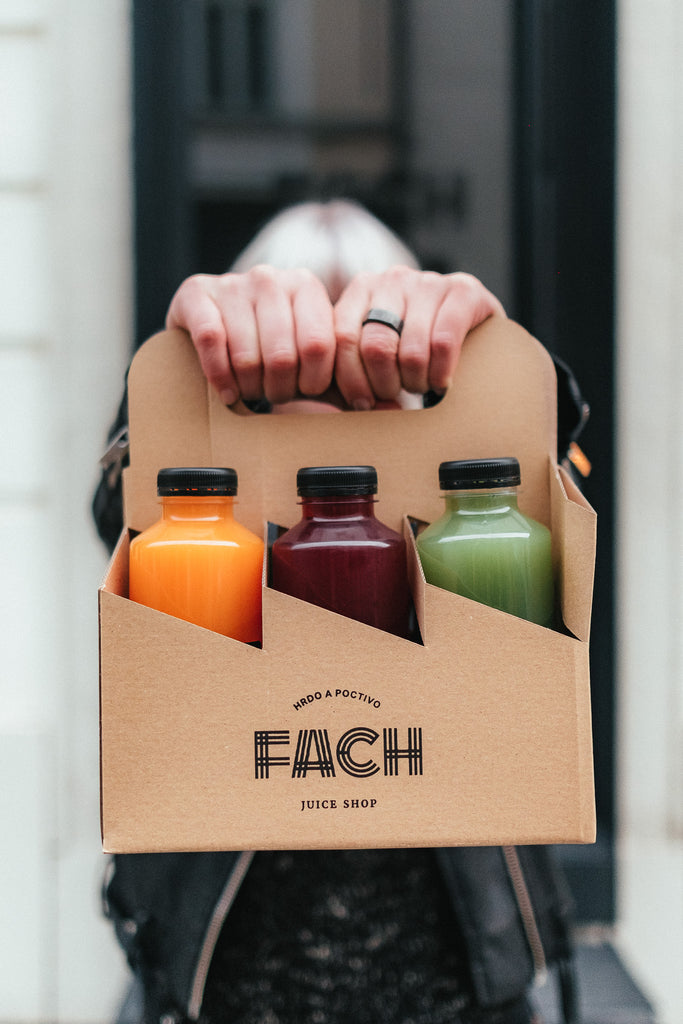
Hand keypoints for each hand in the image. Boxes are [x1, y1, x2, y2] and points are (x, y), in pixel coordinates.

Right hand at [166, 267, 335, 405]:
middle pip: (283, 356)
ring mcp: (232, 282)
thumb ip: (348, 385)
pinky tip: (224, 390)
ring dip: (248, 387)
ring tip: (249, 390)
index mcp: (306, 287)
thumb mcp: (312, 365)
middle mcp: (271, 277)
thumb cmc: (272, 355)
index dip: (311, 382)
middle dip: (278, 389)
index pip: (319, 346)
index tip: (302, 391)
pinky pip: (212, 342)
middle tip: (272, 393)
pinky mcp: (196, 294)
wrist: (215, 333)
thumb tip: (393, 409)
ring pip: (247, 355)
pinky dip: (219, 377)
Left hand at [333, 266, 505, 409]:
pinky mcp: (464, 290)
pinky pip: (444, 343)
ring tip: (421, 386)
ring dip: (416, 383)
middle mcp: (391, 278)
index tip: (363, 403)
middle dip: (385, 386)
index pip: (341, 339)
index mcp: (360, 290)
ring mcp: (428, 281)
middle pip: (375, 347)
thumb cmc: (414, 352)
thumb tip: (350, 405)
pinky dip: (441, 372)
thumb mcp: (377, 357)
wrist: (474, 333)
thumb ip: (353, 373)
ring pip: (410, 351)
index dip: (352, 381)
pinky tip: (442, 381)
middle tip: (396, 395)